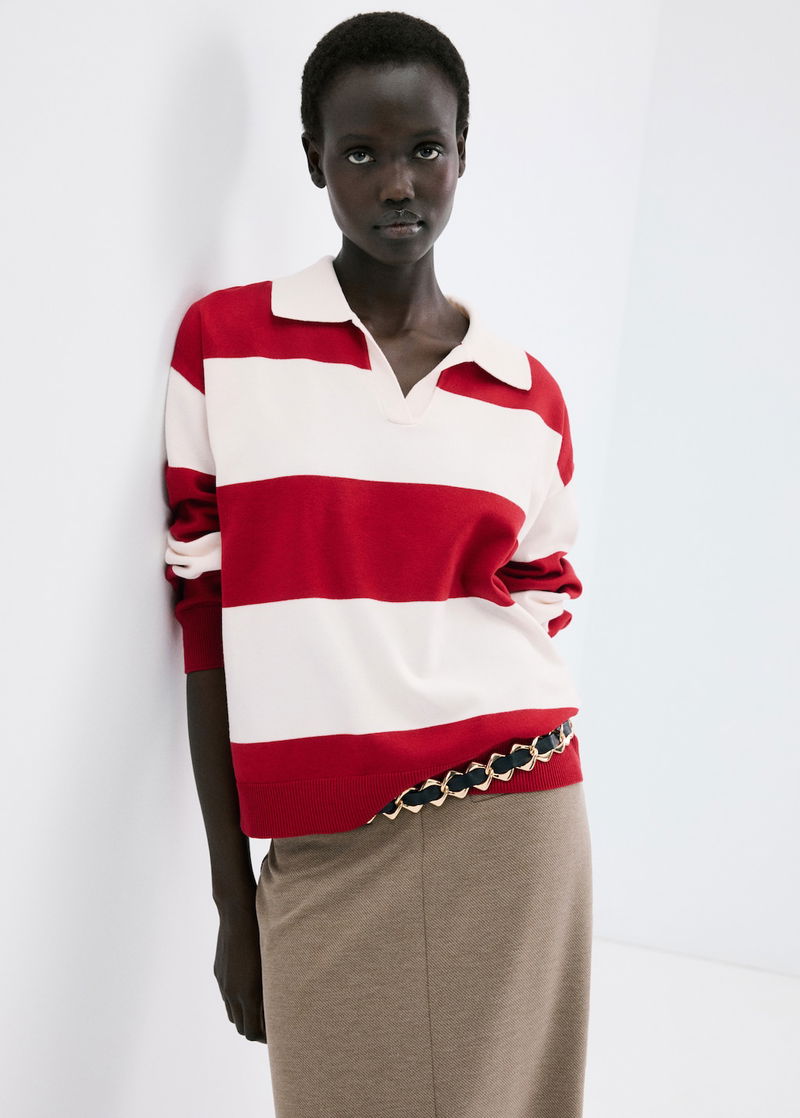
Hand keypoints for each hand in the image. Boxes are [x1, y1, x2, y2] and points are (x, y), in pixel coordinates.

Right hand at [213, 896, 266, 1043]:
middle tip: (272, 1029)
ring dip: (245, 1018)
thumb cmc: (263, 935)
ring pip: (232, 1014)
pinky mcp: (219, 973)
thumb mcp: (272, 964)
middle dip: (255, 1031)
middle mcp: (232, 993)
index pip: (252, 1033)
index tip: (278, 1036)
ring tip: (260, 1013)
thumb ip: (273, 990)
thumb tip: (280, 1010)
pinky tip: (248, 992)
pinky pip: (226, 996)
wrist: (238, 912)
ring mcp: (223, 983)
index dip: (265, 1039)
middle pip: (241, 1028)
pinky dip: (236, 1002)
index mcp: (247, 995)